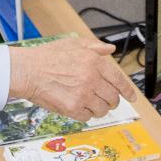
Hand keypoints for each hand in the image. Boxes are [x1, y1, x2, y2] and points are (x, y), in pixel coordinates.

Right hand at [8, 36, 133, 121]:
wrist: (28, 71)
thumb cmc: (47, 57)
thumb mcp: (74, 44)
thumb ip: (95, 46)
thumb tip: (110, 49)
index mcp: (94, 62)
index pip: (119, 80)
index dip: (128, 91)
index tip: (132, 97)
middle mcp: (92, 78)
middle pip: (113, 97)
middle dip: (111, 101)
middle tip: (106, 101)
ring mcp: (83, 94)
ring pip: (102, 109)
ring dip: (99, 109)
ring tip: (89, 104)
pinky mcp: (73, 108)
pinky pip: (88, 117)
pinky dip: (85, 114)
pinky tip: (77, 107)